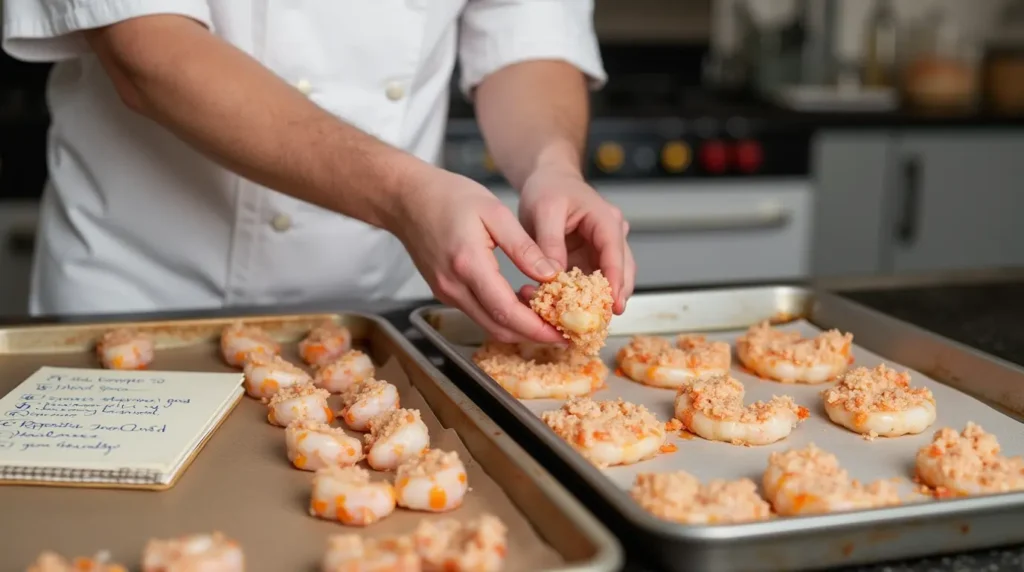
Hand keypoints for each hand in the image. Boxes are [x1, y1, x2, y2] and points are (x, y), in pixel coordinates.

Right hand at [391, 168, 566, 343]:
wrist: (406, 199)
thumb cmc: (449, 196)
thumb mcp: (494, 212)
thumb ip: (523, 247)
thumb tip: (550, 275)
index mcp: (469, 264)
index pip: (506, 311)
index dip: (537, 328)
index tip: (562, 334)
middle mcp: (454, 286)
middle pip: (498, 328)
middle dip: (532, 336)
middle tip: (562, 332)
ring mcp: (446, 292)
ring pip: (487, 324)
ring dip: (518, 328)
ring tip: (547, 319)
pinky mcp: (445, 292)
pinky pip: (477, 313)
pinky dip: (502, 316)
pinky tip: (521, 304)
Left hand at [517, 166, 635, 313]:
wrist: (547, 181)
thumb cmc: (548, 188)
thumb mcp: (544, 210)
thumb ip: (550, 242)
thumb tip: (552, 275)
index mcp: (606, 221)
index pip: (616, 255)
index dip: (616, 282)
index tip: (613, 306)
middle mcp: (611, 237)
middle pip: (622, 273)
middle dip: (612, 298)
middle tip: (598, 322)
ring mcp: (602, 251)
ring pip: (609, 282)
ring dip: (597, 301)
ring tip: (582, 322)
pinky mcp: (589, 261)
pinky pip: (590, 283)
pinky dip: (581, 297)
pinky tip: (566, 309)